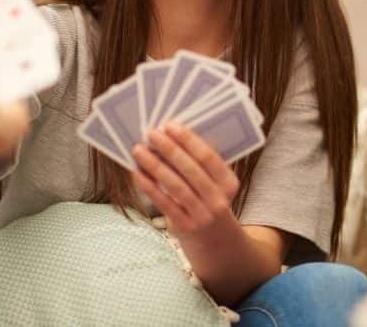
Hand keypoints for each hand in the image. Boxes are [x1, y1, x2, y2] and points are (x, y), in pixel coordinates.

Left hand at [132, 123, 239, 240]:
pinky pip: (164, 202)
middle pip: (191, 169)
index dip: (188, 140)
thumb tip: (173, 135)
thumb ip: (200, 164)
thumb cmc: (207, 200)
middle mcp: (219, 200)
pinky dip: (149, 186)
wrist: (213, 240)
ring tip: (139, 150)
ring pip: (175, 186)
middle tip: (152, 134)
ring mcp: (202, 215)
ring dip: (155, 165)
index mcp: (229, 183)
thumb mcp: (214, 184)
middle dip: (169, 149)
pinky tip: (138, 173)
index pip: (208, 157)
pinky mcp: (185, 227)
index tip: (170, 125)